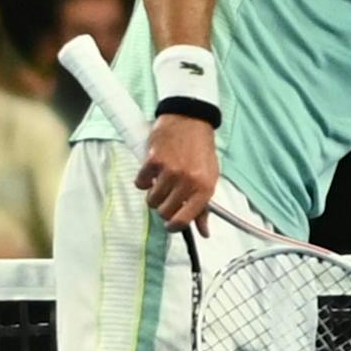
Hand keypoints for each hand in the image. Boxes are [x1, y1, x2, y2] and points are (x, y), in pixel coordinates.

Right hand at [137, 113, 217, 228]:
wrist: (191, 119)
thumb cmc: (200, 149)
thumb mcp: (209, 178)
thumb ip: (204, 206)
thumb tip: (203, 231)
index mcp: (204, 188)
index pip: (184, 219)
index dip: (174, 226)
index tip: (171, 225)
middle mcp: (188, 181)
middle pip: (164, 211)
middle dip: (164, 206)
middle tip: (168, 195)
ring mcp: (170, 171)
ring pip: (152, 199)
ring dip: (154, 192)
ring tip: (162, 180)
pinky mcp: (154, 161)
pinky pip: (140, 182)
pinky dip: (143, 179)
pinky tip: (153, 170)